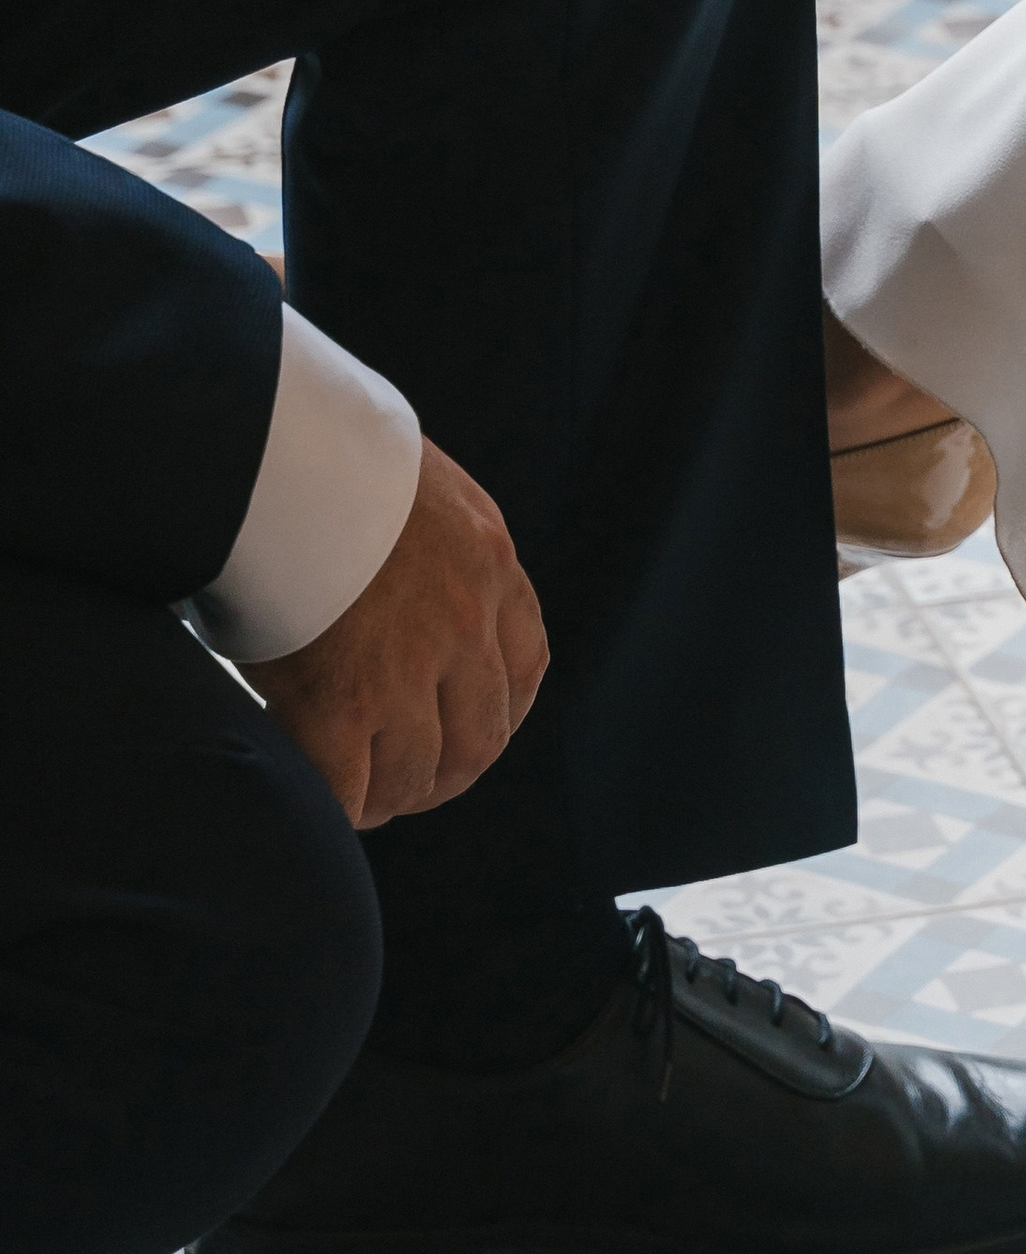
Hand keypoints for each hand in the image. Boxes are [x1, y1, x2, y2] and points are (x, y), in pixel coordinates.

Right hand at [244, 437, 548, 829]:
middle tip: (416, 786)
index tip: (475, 731)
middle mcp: (462, 620)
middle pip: (482, 735)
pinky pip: (350, 786)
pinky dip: (345, 806)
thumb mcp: (412, 482)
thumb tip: (398, 568)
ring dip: (398, 796)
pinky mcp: (337, 700)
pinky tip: (331, 802)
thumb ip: (427, 534)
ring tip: (370, 800)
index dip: (503, 711)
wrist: (271, 448)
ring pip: (421, 771)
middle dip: (452, 772)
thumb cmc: (317, 452)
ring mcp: (404, 666)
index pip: (526, 663)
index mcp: (486, 561)